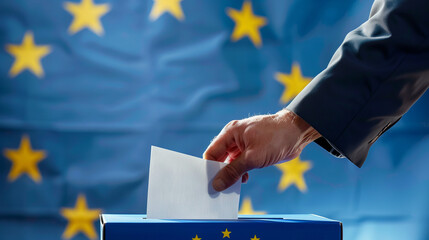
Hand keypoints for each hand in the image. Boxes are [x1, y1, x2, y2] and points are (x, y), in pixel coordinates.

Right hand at [203, 109, 320, 190]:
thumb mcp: (253, 158)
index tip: (210, 183)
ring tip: (234, 185)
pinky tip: (245, 179)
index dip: (209, 168)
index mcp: (230, 133)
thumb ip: (233, 171)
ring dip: (232, 173)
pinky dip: (241, 171)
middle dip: (221, 173)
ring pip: (230, 162)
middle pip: (219, 158)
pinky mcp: (252, 149)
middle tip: (221, 188)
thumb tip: (217, 184)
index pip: (211, 153)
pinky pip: (240, 162)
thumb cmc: (276, 138)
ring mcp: (243, 143)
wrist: (297, 132)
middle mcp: (234, 137)